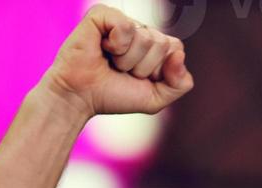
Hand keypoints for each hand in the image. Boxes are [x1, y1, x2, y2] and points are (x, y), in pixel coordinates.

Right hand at [38, 4, 193, 118]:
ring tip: (111, 62)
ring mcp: (122, 21)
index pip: (176, 49)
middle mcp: (140, 30)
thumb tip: (179, 54)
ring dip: (127, 60)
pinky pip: (126, 26)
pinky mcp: (102, 14)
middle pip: (163, 44)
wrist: (81, 97)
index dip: (160, 71)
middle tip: (121, 71)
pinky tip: (103, 47)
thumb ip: (180, 83)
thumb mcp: (156, 99)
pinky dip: (116, 45)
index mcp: (154, 45)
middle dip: (143, 67)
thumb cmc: (114, 95)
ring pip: (146, 38)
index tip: (139, 79)